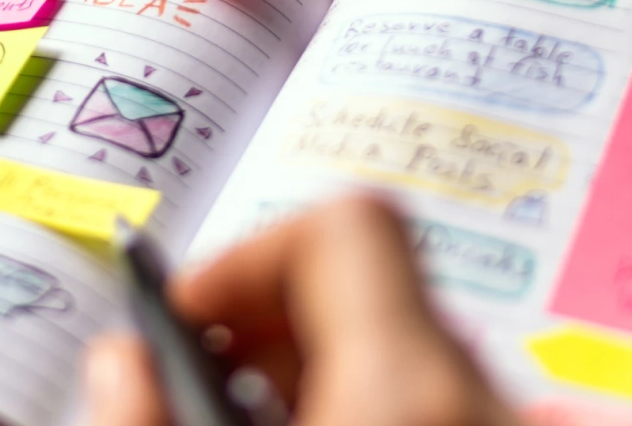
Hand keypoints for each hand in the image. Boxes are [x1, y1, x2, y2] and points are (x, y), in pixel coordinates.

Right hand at [85, 195, 522, 425]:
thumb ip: (147, 417)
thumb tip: (123, 359)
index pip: (348, 225)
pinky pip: (434, 395)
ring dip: (315, 370)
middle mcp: (483, 395)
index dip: (250, 254)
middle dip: (271, 323)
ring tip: (254, 419)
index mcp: (411, 388)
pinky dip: (371, 402)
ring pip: (401, 350)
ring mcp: (508, 418)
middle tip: (206, 384)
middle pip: (368, 288)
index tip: (193, 317)